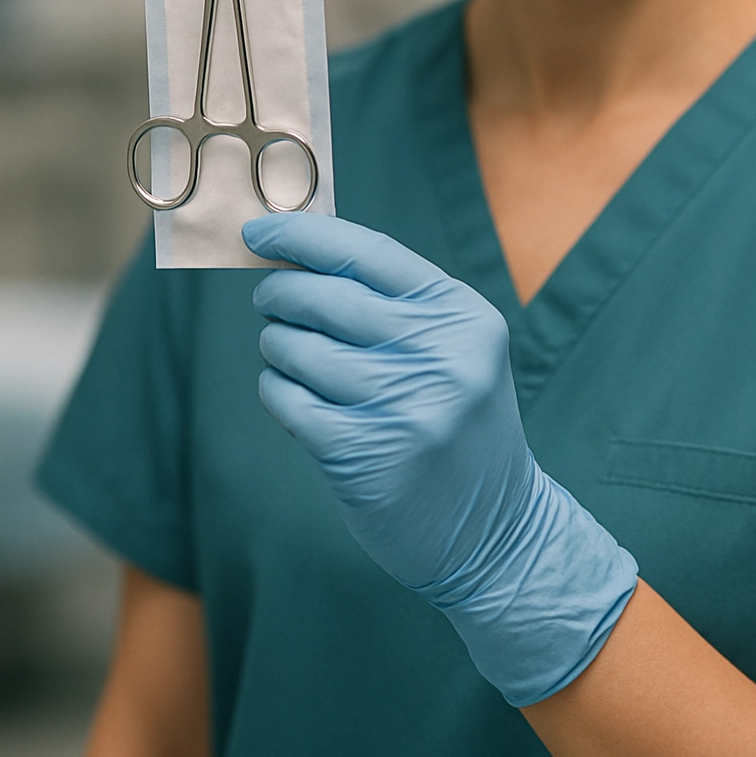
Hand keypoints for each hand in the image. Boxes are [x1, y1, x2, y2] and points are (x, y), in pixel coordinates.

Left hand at [243, 212, 636, 706]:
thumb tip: (296, 254)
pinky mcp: (366, 457)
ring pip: (298, 349)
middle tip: (271, 300)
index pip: (368, 252)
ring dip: (278, 347)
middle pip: (325, 298)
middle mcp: (441, 357)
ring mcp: (406, 409)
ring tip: (290, 355)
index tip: (258, 229)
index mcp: (463, 315)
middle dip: (281, 293)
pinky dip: (278, 392)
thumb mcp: (453, 346)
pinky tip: (295, 398)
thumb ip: (390, 300)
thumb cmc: (456, 419)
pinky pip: (288, 402)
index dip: (303, 235)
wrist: (496, 528)